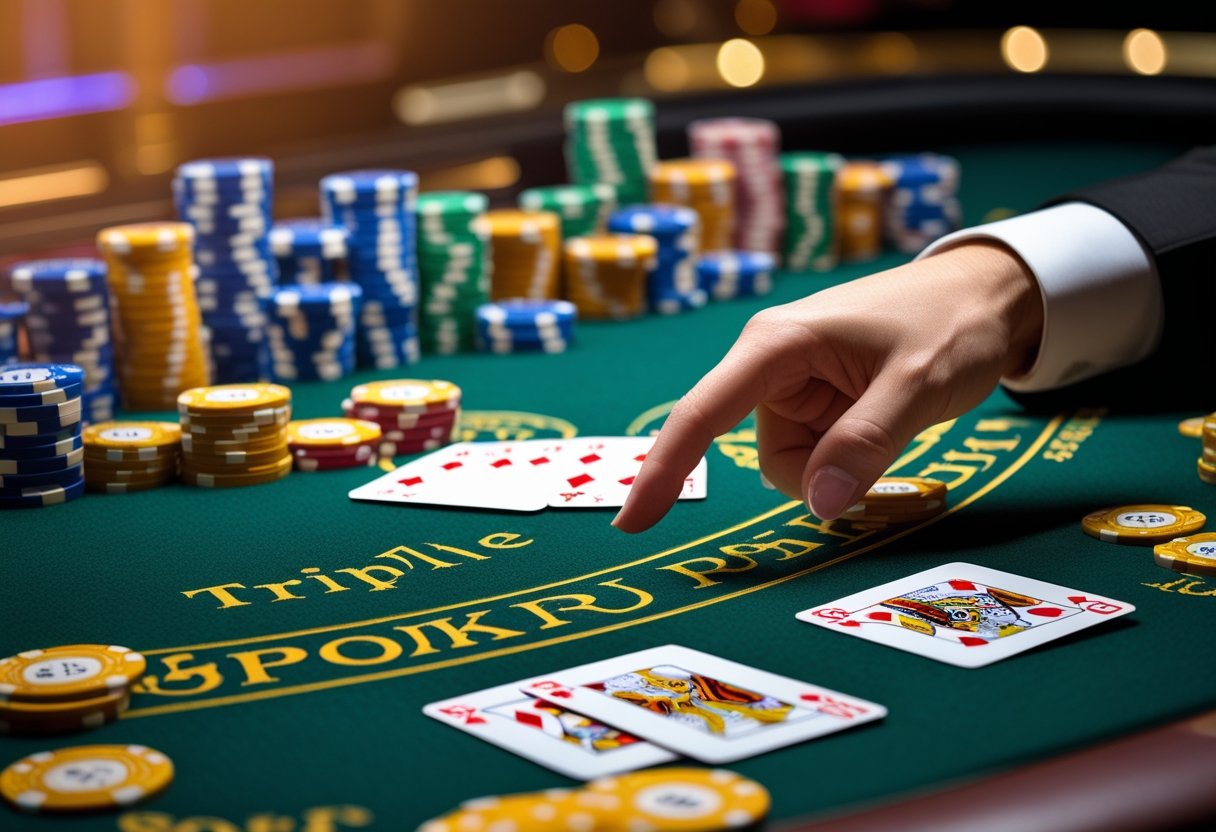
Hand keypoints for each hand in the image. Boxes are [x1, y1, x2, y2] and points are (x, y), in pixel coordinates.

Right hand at [612, 241, 1042, 532]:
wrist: (987, 295)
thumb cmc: (950, 323)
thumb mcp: (918, 385)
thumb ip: (865, 443)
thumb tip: (818, 504)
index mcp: (776, 345)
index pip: (702, 414)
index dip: (664, 471)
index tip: (634, 525)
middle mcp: (770, 364)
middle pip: (766, 454)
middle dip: (817, 470)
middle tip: (885, 437)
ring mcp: (792, 384)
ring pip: (793, 463)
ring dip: (840, 464)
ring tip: (891, 416)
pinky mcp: (813, 400)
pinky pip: (815, 455)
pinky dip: (848, 457)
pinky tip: (883, 419)